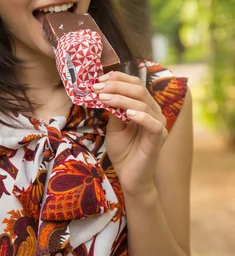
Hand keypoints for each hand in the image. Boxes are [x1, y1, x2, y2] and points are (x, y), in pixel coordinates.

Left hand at [92, 71, 166, 197]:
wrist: (129, 177)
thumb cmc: (123, 151)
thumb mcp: (114, 125)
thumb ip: (113, 108)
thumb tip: (102, 90)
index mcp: (145, 106)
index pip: (134, 84)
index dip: (117, 78)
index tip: (97, 80)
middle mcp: (154, 112)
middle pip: (138, 89)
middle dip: (115, 86)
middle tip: (96, 88)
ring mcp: (159, 124)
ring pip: (142, 103)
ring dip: (120, 98)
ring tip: (103, 99)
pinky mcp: (159, 138)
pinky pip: (153, 124)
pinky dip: (140, 116)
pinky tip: (126, 114)